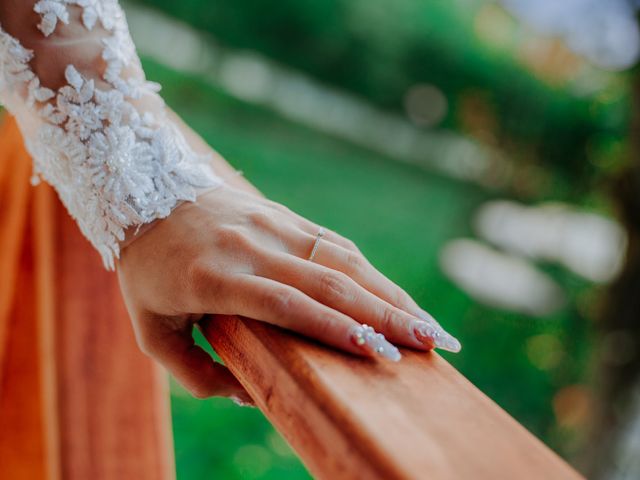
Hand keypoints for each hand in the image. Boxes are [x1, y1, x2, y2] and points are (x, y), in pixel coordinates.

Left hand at [116, 183, 459, 400]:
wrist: (144, 188)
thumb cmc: (148, 271)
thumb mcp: (150, 329)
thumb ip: (193, 371)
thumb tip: (248, 394)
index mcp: (212, 276)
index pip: (285, 303)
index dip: (333, 327)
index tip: (376, 351)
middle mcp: (250, 246)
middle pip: (327, 280)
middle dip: (384, 314)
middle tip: (431, 343)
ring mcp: (271, 225)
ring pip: (340, 258)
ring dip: (388, 292)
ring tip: (428, 323)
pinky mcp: (282, 215)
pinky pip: (332, 242)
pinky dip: (368, 270)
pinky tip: (395, 294)